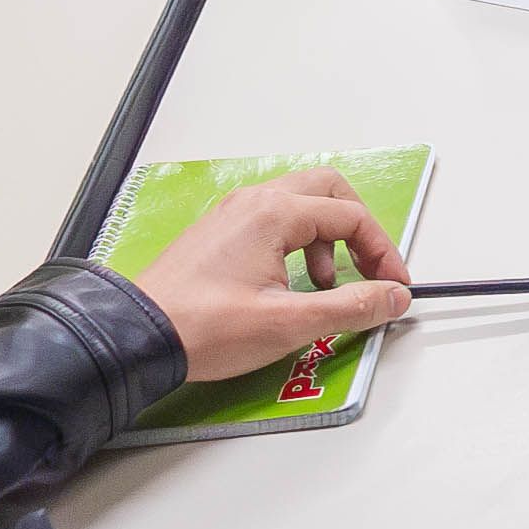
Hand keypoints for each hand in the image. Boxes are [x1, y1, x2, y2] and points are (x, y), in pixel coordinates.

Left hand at [132, 170, 416, 383]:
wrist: (136, 337)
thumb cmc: (203, 327)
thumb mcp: (289, 323)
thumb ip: (350, 307)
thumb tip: (391, 296)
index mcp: (274, 213)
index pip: (351, 217)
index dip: (382, 252)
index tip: (393, 286)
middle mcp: (254, 202)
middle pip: (328, 190)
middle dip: (359, 229)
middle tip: (370, 267)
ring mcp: (233, 214)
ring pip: (299, 202)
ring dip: (327, 236)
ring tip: (326, 283)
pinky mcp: (219, 232)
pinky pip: (273, 219)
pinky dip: (298, 241)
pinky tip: (291, 282)